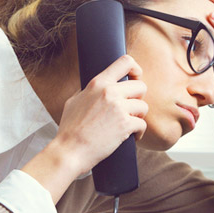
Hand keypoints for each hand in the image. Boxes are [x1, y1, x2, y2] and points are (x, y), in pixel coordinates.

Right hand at [54, 55, 147, 175]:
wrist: (70, 151)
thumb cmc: (70, 129)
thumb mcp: (74, 101)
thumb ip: (89, 91)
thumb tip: (98, 87)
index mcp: (98, 83)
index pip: (125, 62)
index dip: (136, 69)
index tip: (136, 79)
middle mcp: (110, 92)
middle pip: (141, 86)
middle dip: (138, 99)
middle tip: (131, 110)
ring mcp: (118, 108)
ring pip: (143, 107)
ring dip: (139, 117)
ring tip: (129, 125)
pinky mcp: (125, 125)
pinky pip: (142, 125)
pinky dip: (138, 133)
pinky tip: (131, 137)